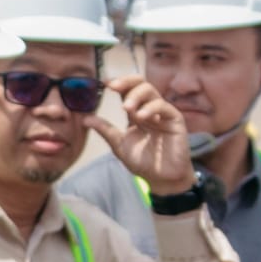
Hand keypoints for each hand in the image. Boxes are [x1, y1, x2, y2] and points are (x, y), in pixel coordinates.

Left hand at [85, 76, 194, 195]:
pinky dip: (151, 108)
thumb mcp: (119, 145)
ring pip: (151, 91)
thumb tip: (85, 119)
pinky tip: (141, 116)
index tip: (104, 83)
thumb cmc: (143, 162)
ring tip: (126, 107)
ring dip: (136, 95)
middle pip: (140, 84)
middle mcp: (149, 109)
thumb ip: (105, 130)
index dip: (118, 83)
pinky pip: (163, 106)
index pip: (127, 91)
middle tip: (114, 86)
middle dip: (126, 82)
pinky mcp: (175, 119)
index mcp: (135, 113)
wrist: (161, 179)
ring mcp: (163, 113)